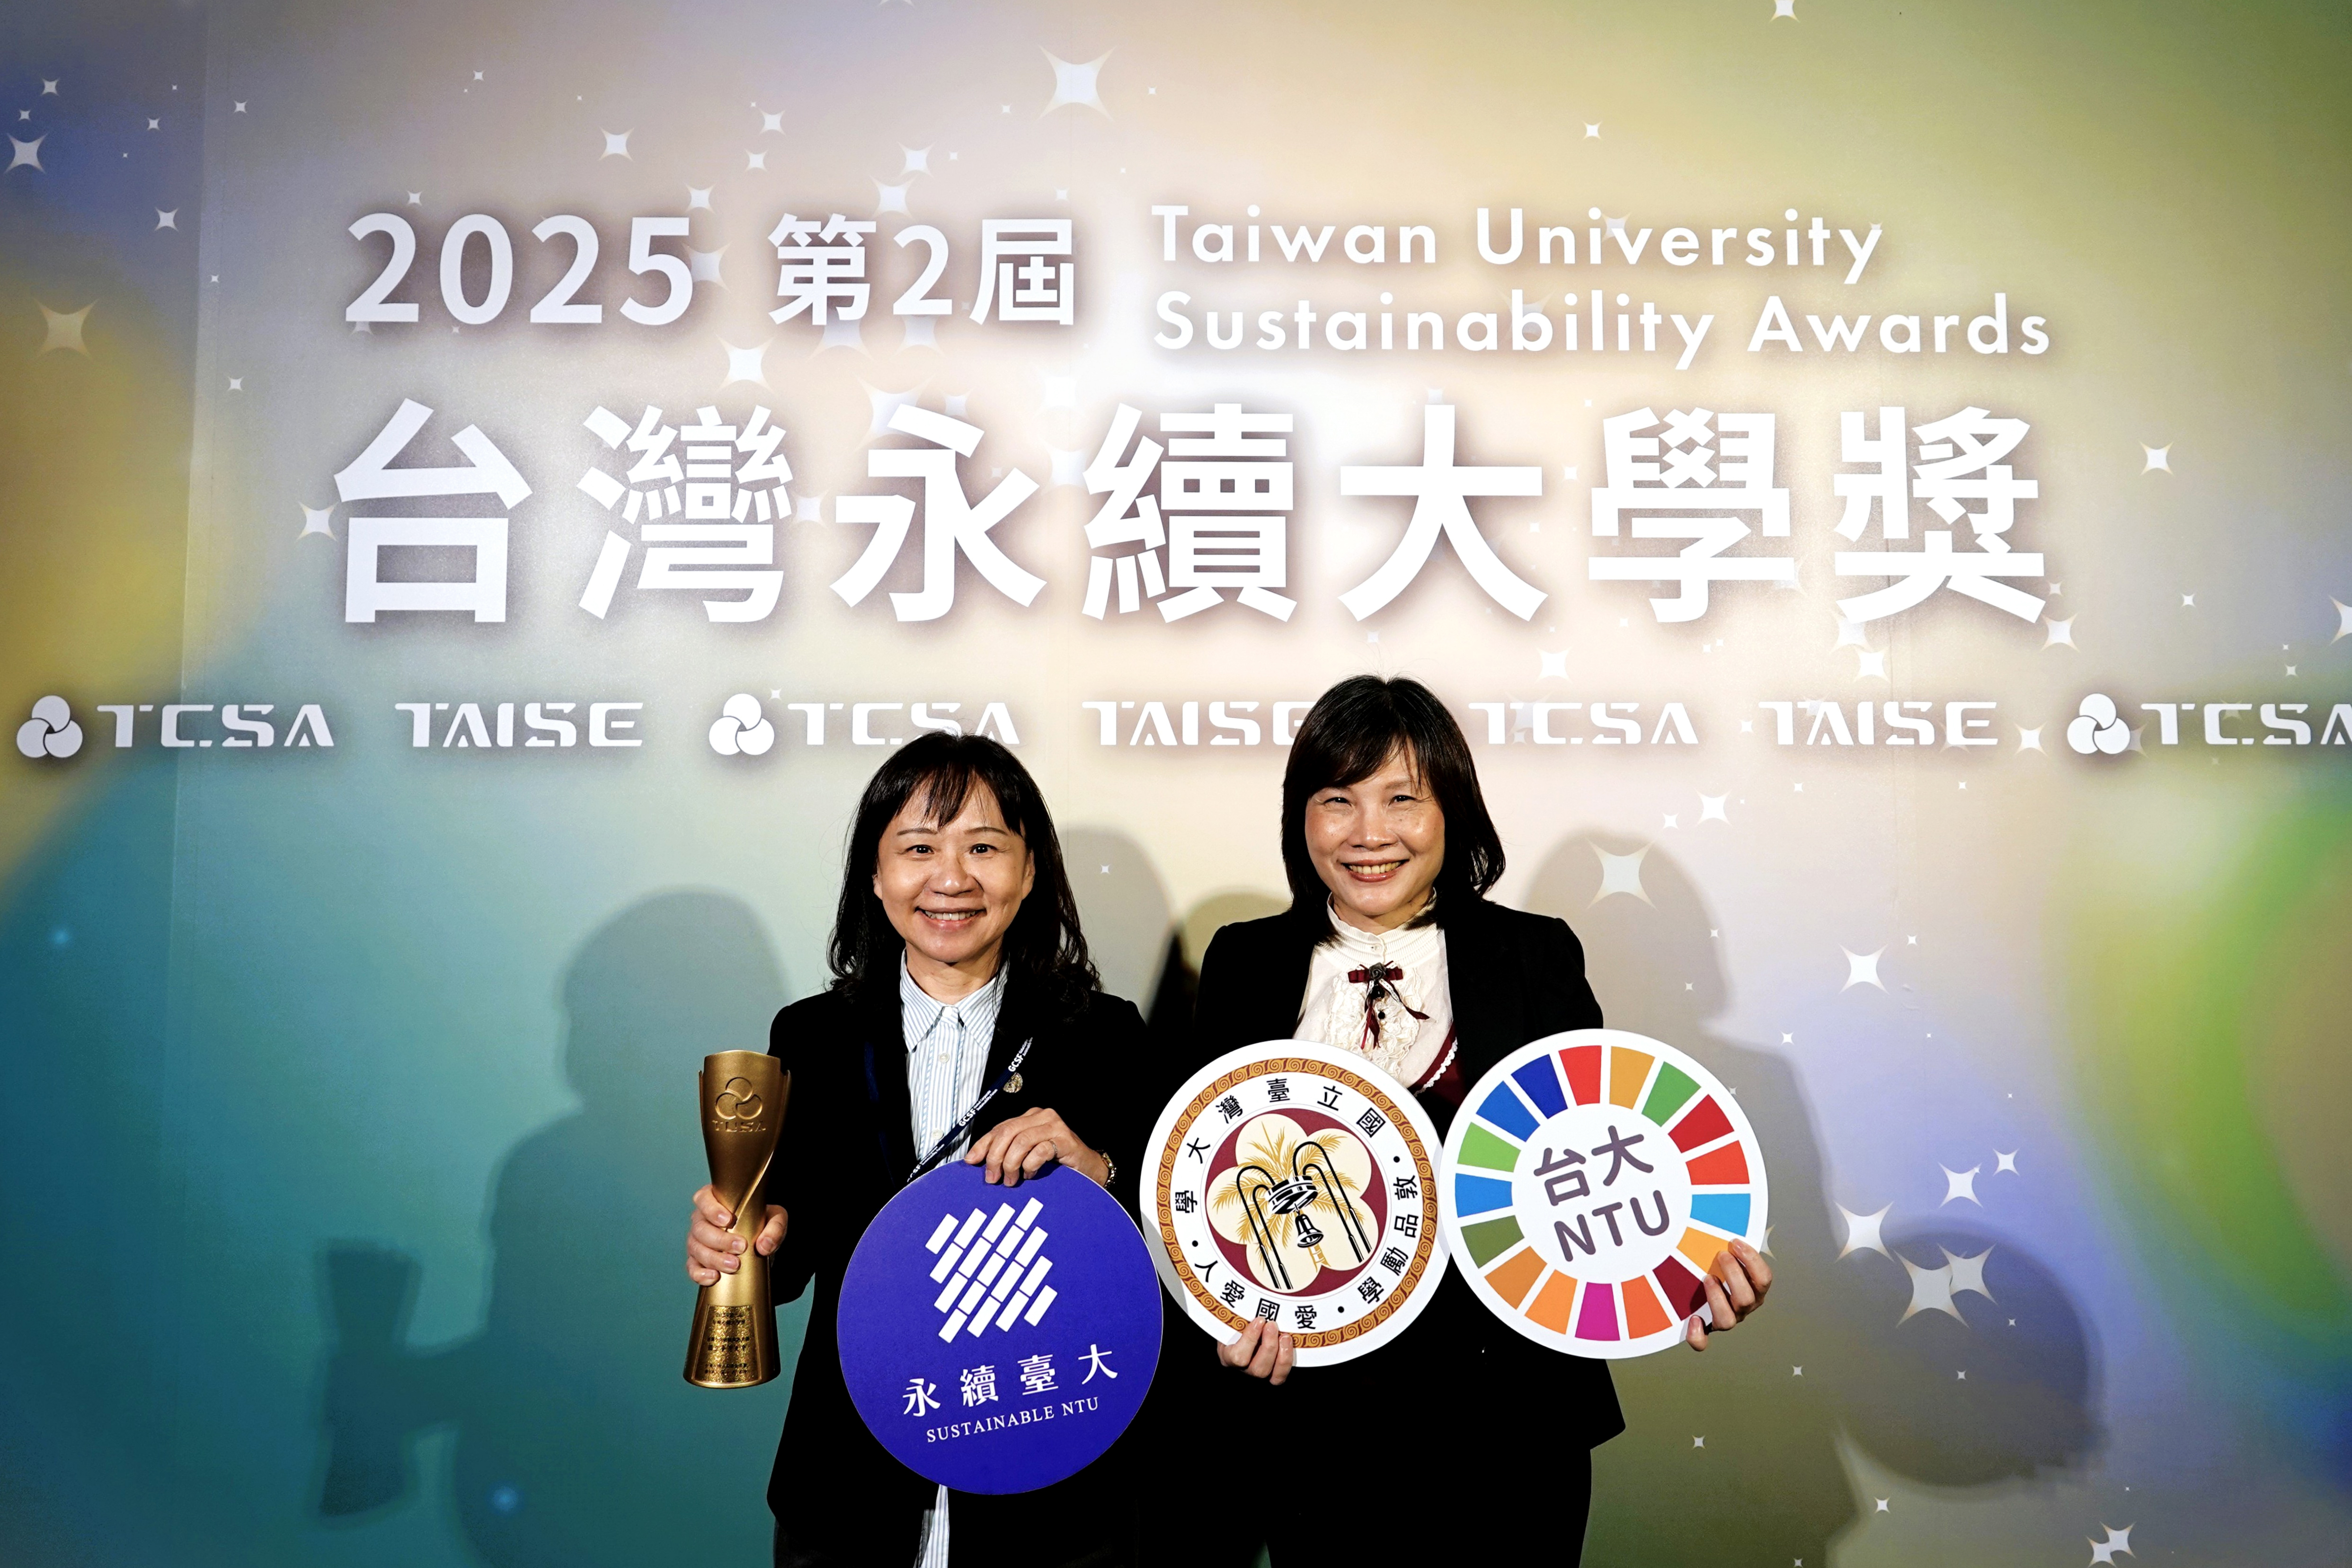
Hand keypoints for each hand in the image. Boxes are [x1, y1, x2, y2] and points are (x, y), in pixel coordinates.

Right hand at [685, 1183, 786, 1286]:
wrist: (759, 1242)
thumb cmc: (763, 1222)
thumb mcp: (775, 1217)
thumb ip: (775, 1227)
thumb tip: (764, 1245)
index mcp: (714, 1200)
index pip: (704, 1199)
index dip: (712, 1209)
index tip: (728, 1220)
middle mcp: (701, 1219)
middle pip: (701, 1228)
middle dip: (720, 1240)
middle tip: (740, 1248)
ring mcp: (696, 1240)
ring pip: (696, 1248)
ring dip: (714, 1258)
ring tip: (733, 1265)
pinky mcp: (697, 1260)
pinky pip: (692, 1267)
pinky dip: (700, 1274)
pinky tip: (714, 1277)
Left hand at [963, 1107, 1106, 1188]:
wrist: (1089, 1171)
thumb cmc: (1056, 1165)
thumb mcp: (1027, 1156)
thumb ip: (1008, 1153)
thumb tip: (977, 1162)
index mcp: (1029, 1117)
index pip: (999, 1128)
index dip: (983, 1145)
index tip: (971, 1162)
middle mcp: (1041, 1116)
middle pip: (1007, 1132)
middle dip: (995, 1157)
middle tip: (992, 1178)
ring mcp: (1054, 1126)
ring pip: (1020, 1141)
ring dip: (1011, 1164)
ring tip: (1012, 1180)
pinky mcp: (1064, 1139)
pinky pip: (1039, 1151)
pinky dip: (1030, 1165)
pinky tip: (1030, 1175)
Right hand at [1217, 1317, 1295, 1384]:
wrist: (1246, 1330)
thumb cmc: (1239, 1321)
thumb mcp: (1235, 1318)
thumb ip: (1240, 1313)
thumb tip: (1247, 1290)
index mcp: (1228, 1356)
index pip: (1238, 1357)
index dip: (1251, 1340)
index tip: (1260, 1320)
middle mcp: (1243, 1369)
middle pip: (1257, 1370)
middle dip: (1269, 1346)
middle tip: (1273, 1325)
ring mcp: (1258, 1374)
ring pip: (1271, 1375)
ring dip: (1282, 1354)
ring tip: (1285, 1335)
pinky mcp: (1272, 1375)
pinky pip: (1280, 1376)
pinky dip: (1287, 1360)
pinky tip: (1288, 1343)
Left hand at [1685, 1237, 1770, 1349]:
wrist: (1700, 1280)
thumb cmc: (1717, 1262)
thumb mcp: (1730, 1252)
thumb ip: (1734, 1244)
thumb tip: (1728, 1225)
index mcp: (1754, 1289)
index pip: (1764, 1279)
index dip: (1752, 1260)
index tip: (1735, 1242)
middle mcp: (1743, 1307)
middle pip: (1746, 1299)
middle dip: (1734, 1274)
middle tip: (1720, 1255)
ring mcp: (1725, 1318)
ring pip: (1727, 1321)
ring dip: (1717, 1298)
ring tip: (1707, 1278)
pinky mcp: (1705, 1327)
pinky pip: (1703, 1341)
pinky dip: (1698, 1335)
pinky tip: (1692, 1319)